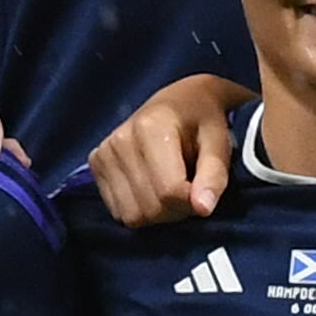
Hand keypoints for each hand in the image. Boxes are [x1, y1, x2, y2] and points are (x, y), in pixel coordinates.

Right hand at [87, 74, 254, 222]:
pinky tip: (151, 188)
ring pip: (132, 215)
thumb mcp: (219, 144)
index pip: (169, 191)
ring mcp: (103, 152)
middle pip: (149, 208)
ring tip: (171, 188)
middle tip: (190, 191)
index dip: (192, 203)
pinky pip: (118, 211)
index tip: (204, 192)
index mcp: (151, 128)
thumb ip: (214, 176)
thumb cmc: (203, 122)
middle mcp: (120, 140)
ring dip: (157, 214)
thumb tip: (203, 208)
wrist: (180, 101)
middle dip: (176, 210)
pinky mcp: (96, 163)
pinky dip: (139, 209)